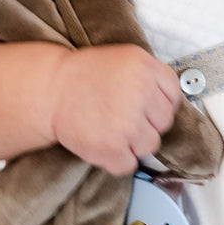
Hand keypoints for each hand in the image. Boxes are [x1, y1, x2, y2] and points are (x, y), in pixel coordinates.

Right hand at [49, 45, 182, 174]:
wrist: (50, 90)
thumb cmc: (86, 75)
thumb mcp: (126, 59)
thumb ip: (151, 76)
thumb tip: (172, 102)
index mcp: (145, 67)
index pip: (174, 94)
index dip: (159, 103)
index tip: (145, 106)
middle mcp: (141, 93)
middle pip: (164, 122)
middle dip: (147, 123)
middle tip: (123, 118)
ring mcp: (128, 123)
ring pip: (150, 146)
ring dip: (134, 143)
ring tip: (112, 131)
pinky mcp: (112, 147)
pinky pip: (130, 165)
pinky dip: (119, 160)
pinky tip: (106, 145)